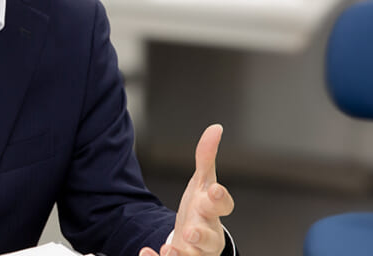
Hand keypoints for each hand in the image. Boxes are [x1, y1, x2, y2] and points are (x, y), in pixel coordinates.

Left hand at [140, 124, 233, 255]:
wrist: (193, 238)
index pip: (224, 205)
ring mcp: (195, 251)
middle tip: (190, 232)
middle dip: (201, 235)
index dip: (221, 198)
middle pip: (211, 238)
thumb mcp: (203, 183)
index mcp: (214, 212)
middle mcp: (208, 234)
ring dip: (181, 255)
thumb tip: (214, 129)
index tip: (214, 190)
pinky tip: (148, 252)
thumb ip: (206, 158)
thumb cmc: (201, 210)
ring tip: (170, 250)